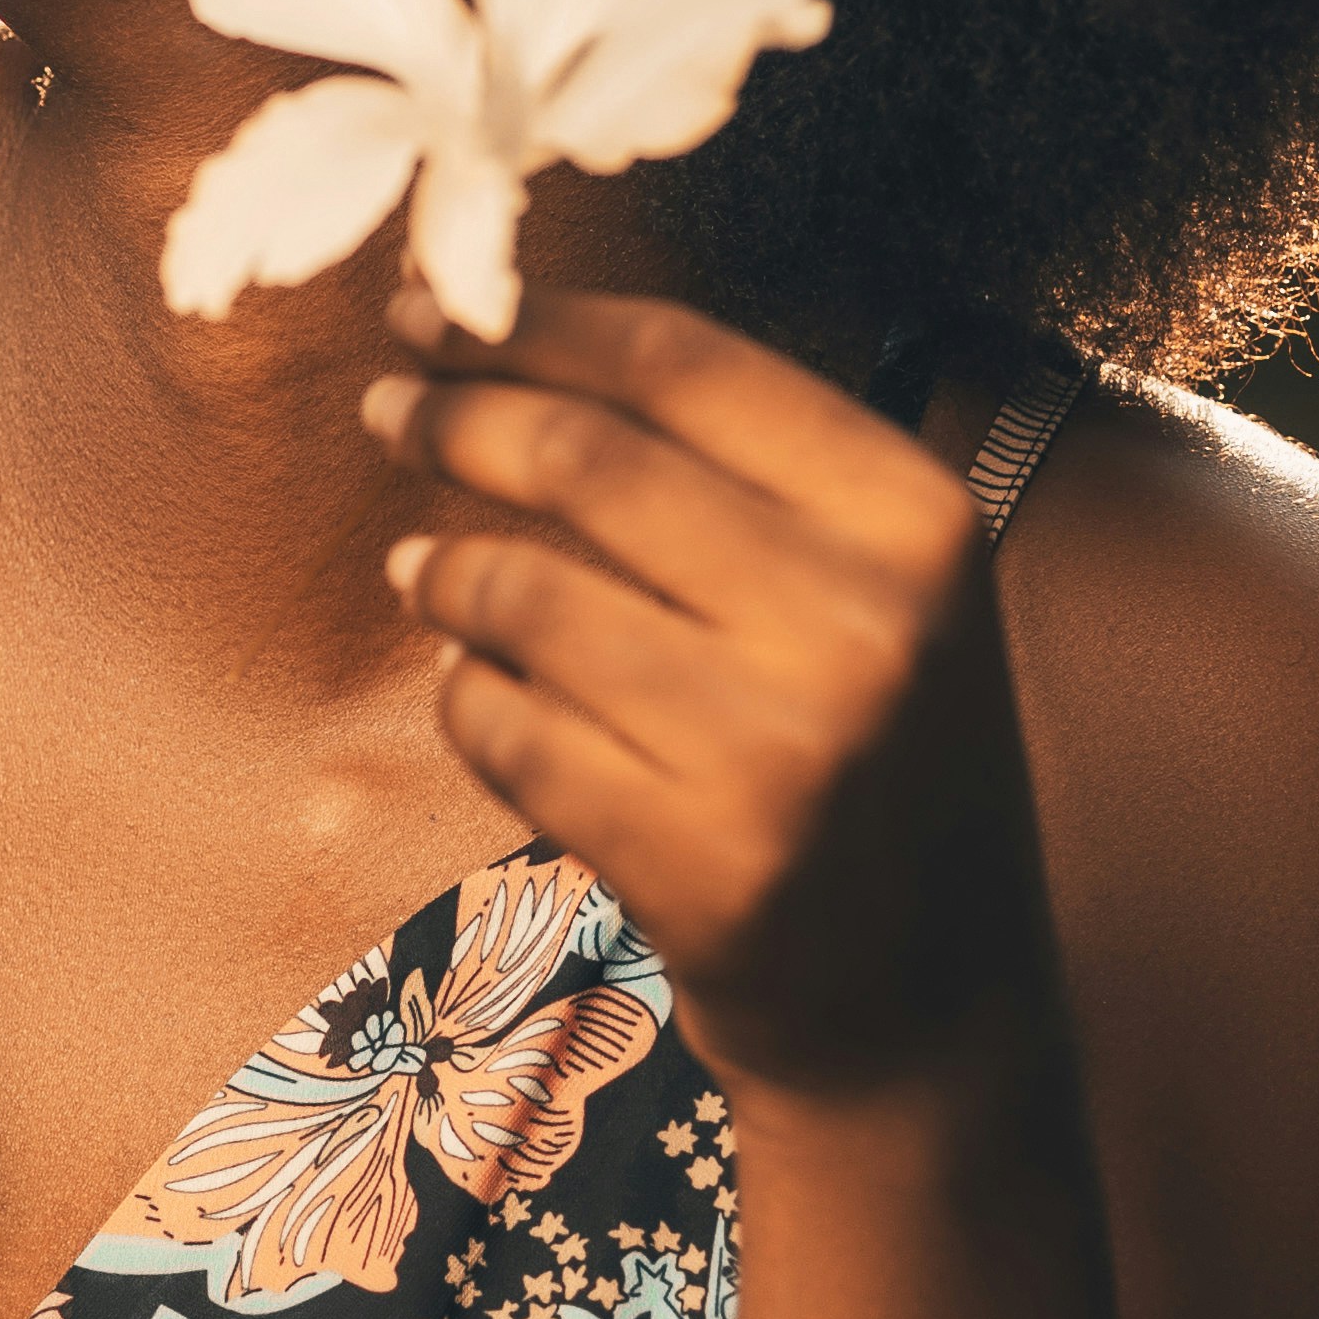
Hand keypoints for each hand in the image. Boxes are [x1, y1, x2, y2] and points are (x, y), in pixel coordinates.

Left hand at [363, 281, 1058, 1123]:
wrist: (932, 1011)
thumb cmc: (877, 764)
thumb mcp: (883, 594)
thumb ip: (743, 475)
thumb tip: (512, 347)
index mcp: (918, 518)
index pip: (685, 364)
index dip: (534, 324)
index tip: (432, 308)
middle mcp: (865, 623)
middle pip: (588, 462)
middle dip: (456, 421)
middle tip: (385, 409)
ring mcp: (783, 752)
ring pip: (526, 601)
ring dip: (446, 575)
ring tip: (420, 570)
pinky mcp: (700, 863)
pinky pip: (509, 736)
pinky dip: (467, 702)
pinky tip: (473, 692)